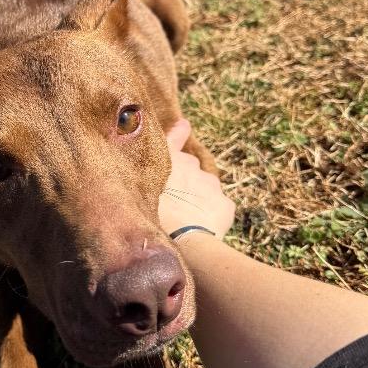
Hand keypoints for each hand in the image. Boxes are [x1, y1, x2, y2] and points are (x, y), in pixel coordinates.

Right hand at [158, 119, 235, 239]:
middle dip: (184, 177)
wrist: (188, 242)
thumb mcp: (142, 195)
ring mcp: (210, 185)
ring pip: (204, 187)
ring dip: (197, 196)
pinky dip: (210, 213)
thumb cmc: (158, 218)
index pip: (172, 140)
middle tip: (173, 198)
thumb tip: (152, 169)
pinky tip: (200, 226)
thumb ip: (146, 180)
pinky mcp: (225, 203)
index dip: (178, 133)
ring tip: (186, 217)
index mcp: (169, 162)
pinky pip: (217, 206)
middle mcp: (191, 167)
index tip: (184, 125)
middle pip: (189, 167)